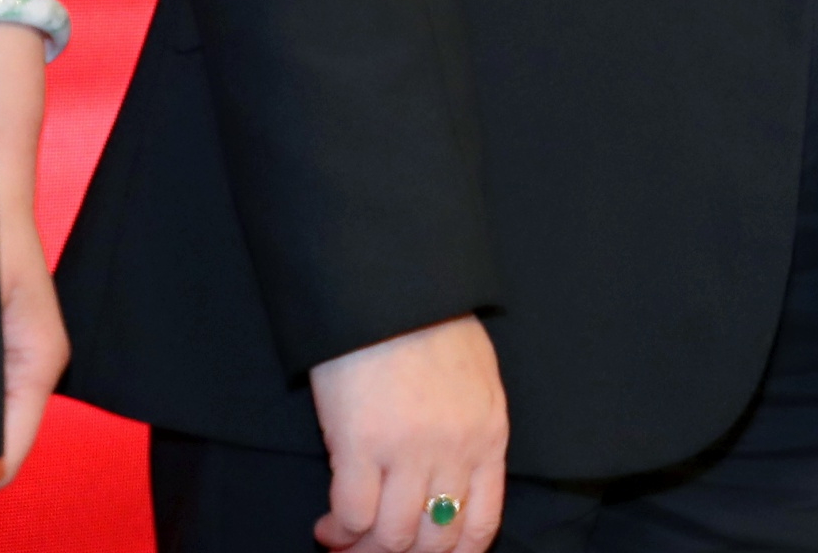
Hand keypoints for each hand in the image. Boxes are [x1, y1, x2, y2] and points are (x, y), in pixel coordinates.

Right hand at [307, 317, 507, 552]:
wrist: (393, 290)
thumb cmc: (430, 329)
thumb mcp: (475, 382)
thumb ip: (469, 432)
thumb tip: (446, 484)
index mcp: (489, 434)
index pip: (482, 522)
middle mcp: (456, 448)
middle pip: (435, 540)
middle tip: (373, 546)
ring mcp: (410, 449)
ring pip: (391, 538)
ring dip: (362, 547)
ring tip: (343, 535)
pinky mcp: (361, 443)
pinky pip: (352, 516)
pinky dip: (338, 529)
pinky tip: (328, 521)